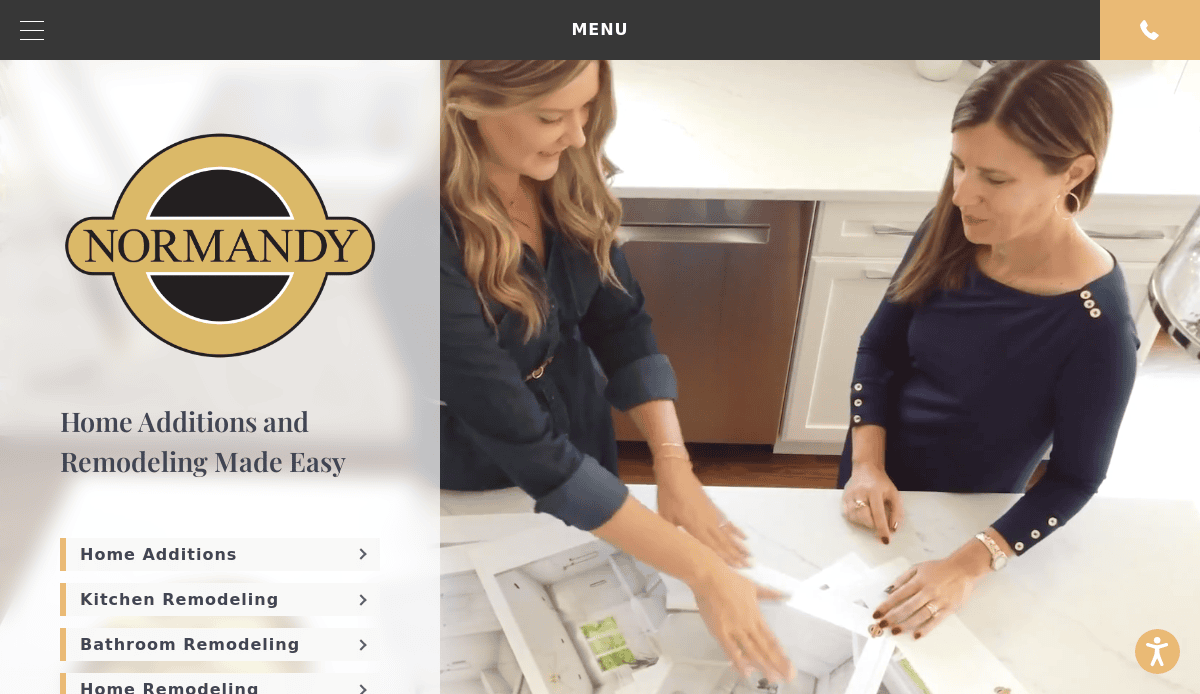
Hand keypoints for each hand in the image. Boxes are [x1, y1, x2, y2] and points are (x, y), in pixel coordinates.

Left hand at [655, 458, 750, 567]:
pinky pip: (727, 522)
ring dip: (739, 545)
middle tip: (749, 567)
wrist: (676, 474)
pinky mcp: (714, 508)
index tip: (736, 569)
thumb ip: (672, 534)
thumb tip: (673, 548)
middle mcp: (707, 523)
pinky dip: (736, 530)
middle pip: (724, 543)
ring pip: (728, 533)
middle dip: (737, 556)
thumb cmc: (668, 496)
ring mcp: (712, 515)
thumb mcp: (665, 517)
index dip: (724, 559)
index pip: (712, 548)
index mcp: (695, 528)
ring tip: (750, 555)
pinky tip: (743, 536)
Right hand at [691, 563, 794, 682]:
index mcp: (756, 615)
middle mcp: (748, 624)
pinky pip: (731, 650)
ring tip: (772, 677)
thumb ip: (769, 594)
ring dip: (763, 665)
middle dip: (777, 663)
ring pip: (752, 651)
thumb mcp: (753, 587)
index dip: (780, 652)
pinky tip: (746, 672)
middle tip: (788, 675)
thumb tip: (786, 594)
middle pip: (765, 647)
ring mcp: (734, 628)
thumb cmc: (729, 580)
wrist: (710, 577)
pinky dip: (739, 662)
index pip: (771, 638)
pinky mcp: (720, 631)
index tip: (788, 662)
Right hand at [842, 462, 903, 543]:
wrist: (865, 468)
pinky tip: (862, 515)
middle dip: (873, 525)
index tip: (885, 540)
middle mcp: (859, 493)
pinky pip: (848, 516)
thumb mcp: (894, 494)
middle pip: (864, 518)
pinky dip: (856, 519)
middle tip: (878, 522)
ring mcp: (849, 496)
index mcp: (874, 491)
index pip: (878, 514)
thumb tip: (893, 529)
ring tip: (870, 516)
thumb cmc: (881, 483)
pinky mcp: (843, 498)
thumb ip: (897, 511)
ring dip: (864, 523)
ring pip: (855, 518)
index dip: (882, 529)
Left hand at [868, 554, 982, 639]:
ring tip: (895, 631)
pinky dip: (925, 629)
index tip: (877, 613)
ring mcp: (938, 601)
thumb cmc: (940, 568)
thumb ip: (904, 578)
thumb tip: (891, 589)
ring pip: (919, 616)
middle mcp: (927, 591)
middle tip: (882, 624)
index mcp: (918, 581)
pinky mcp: (948, 609)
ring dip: (906, 625)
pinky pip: (935, 621)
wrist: (963, 569)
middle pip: (907, 607)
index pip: (898, 595)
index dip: (886, 605)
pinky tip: (916, 635)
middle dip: (892, 617)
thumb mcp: (919, 568)